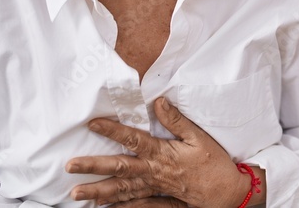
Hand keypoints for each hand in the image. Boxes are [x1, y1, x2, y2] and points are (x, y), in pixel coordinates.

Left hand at [66, 97, 251, 207]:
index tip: (93, 124)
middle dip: (94, 167)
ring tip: (78, 194)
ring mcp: (155, 190)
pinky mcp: (162, 202)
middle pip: (119, 168)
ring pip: (122, 190)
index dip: (112, 131)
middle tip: (70, 166)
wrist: (228, 192)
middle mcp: (154, 172)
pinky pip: (138, 206)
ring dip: (99, 191)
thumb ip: (176, 121)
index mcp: (162, 153)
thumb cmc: (214, 162)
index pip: (133, 139)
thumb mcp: (198, 137)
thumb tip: (158, 102)